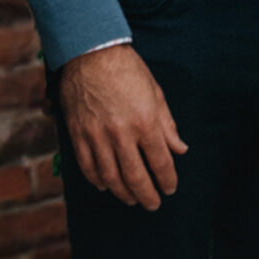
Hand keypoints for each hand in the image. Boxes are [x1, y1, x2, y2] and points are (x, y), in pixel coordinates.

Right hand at [58, 45, 186, 209]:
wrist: (91, 53)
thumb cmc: (128, 71)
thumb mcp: (156, 94)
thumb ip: (167, 126)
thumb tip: (180, 149)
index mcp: (146, 122)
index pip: (160, 162)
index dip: (167, 179)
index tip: (170, 189)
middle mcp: (122, 134)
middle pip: (136, 176)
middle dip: (147, 195)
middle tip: (152, 204)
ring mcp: (97, 136)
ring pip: (110, 177)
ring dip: (122, 192)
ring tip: (132, 199)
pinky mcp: (78, 135)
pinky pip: (87, 166)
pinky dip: (97, 180)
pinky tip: (105, 186)